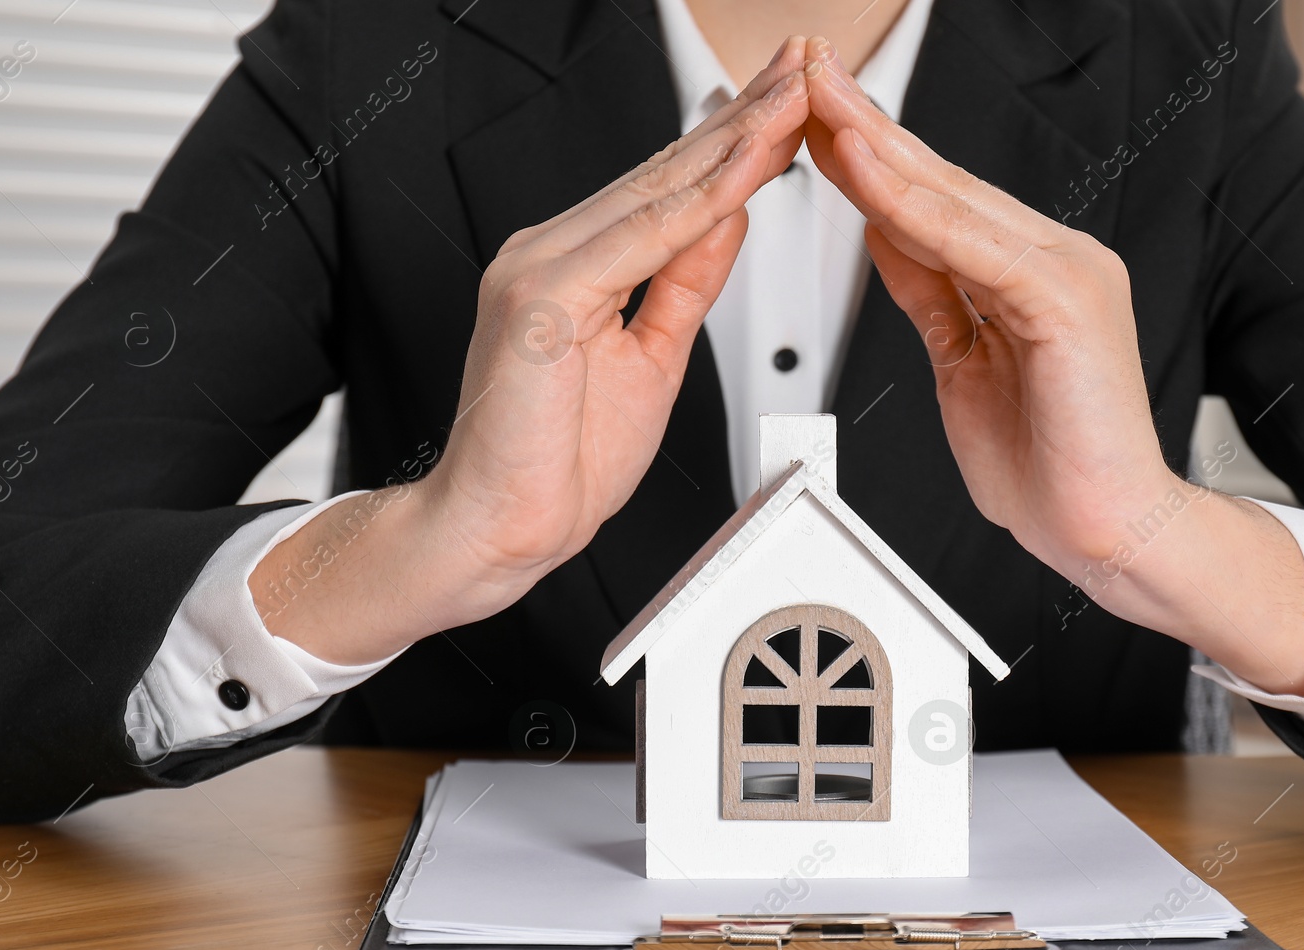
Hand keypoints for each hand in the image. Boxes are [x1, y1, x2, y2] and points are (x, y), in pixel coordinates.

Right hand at [251, 41, 811, 663]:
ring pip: (657, 194)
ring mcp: (539, 267)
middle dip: (745, 118)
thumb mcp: (652, 357)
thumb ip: (684, 282)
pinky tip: (747, 168)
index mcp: (575, 263)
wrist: (496, 529)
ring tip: (795, 97)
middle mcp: (552, 250)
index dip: (736, 144)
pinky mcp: (539, 299)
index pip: (670, 189)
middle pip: (667, 172)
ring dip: (734, 141)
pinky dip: (699, 205)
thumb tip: (728, 219)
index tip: (794, 108)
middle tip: (807, 66)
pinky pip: (638, 244)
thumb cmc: (556, 459)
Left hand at [802, 38, 1303, 694]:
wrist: (1108, 532)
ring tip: (821, 101)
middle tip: (805, 71)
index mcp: (1029, 271)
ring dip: (879, 149)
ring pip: (953, 201)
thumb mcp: (964, 363)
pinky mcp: (1067, 302)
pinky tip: (869, 174)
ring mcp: (1066, 273)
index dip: (870, 154)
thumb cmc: (1048, 464)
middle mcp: (1053, 258)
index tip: (811, 115)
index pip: (934, 199)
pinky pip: (975, 249)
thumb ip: (933, 291)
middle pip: (940, 182)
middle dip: (865, 126)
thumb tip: (884, 230)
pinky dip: (916, 210)